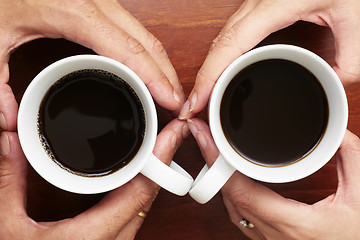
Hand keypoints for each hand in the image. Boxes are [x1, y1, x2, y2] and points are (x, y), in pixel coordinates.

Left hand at [0, 0, 184, 131]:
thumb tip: (10, 122)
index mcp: (75, 11)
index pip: (128, 50)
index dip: (154, 78)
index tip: (170, 101)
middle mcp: (96, 4)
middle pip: (147, 43)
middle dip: (166, 76)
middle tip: (177, 104)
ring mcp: (102, 3)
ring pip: (145, 35)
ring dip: (160, 65)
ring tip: (168, 93)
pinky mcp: (101, 6)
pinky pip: (134, 31)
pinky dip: (147, 55)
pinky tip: (148, 73)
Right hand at [0, 119, 188, 238]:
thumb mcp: (9, 229)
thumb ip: (10, 183)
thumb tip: (9, 141)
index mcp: (94, 237)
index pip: (140, 191)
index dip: (161, 159)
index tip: (172, 134)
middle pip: (150, 194)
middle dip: (163, 160)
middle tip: (170, 131)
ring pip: (145, 204)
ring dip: (154, 173)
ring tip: (160, 144)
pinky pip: (135, 211)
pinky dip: (141, 187)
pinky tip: (140, 171)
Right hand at [179, 0, 359, 118]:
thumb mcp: (355, 20)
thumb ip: (348, 59)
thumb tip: (332, 85)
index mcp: (275, 5)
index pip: (231, 45)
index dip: (210, 75)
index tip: (198, 99)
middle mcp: (258, 3)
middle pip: (219, 45)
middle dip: (203, 78)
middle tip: (196, 106)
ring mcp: (255, 5)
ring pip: (222, 39)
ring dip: (210, 67)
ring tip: (205, 94)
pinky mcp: (259, 8)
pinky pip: (232, 34)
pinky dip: (221, 56)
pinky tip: (222, 72)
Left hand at [188, 117, 359, 238]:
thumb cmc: (357, 235)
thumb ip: (349, 157)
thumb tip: (334, 132)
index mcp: (293, 224)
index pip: (241, 191)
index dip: (218, 164)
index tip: (207, 140)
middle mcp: (274, 235)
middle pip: (229, 196)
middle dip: (213, 164)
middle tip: (206, 137)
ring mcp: (269, 239)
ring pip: (231, 208)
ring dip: (220, 179)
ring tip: (215, 151)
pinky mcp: (270, 238)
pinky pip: (241, 215)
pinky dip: (231, 193)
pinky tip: (232, 177)